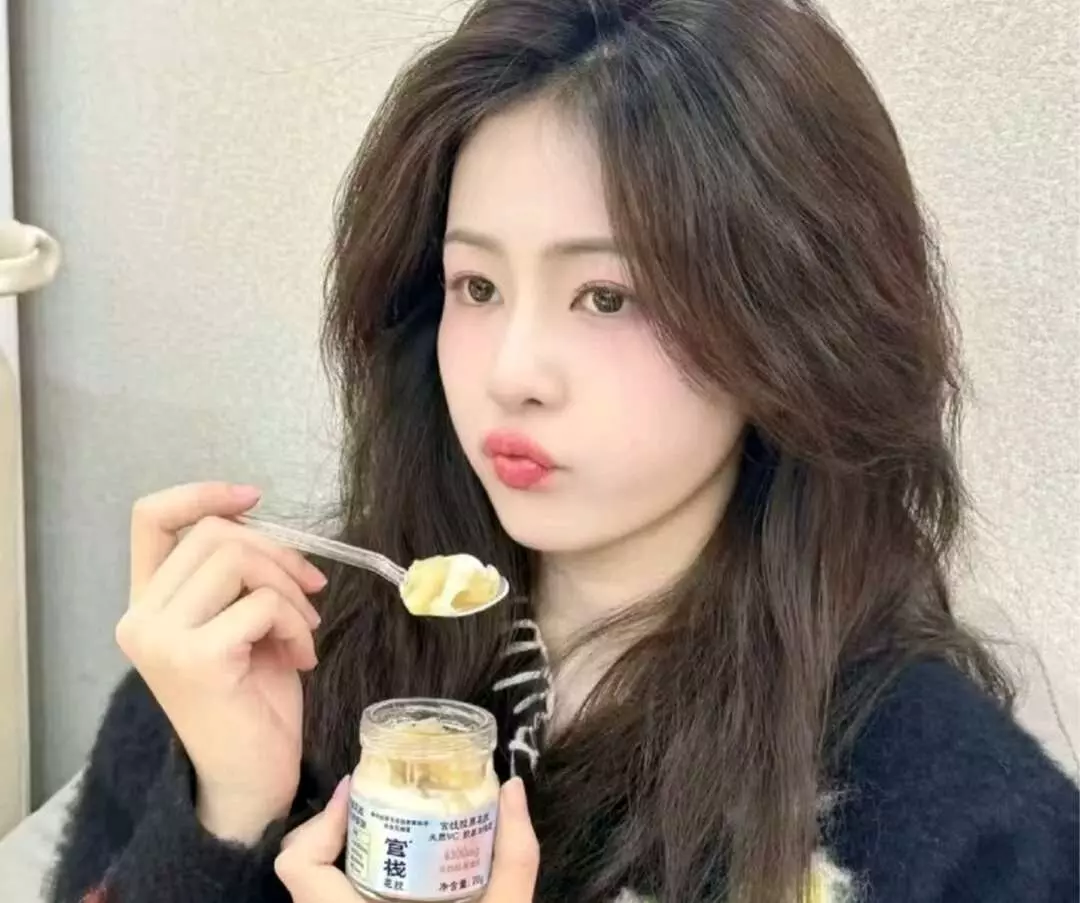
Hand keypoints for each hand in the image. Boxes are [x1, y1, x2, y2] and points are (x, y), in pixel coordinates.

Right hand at [115, 481, 326, 843]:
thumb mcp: (242, 621)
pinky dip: (297, 624)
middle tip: (310, 591)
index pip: (150, 518)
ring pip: (239, 560)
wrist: (250, 776)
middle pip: (214, 533)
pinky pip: (263, 604)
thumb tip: (268, 525)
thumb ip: (239, 575)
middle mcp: (140, 617)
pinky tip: (302, 657)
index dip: (201, 494)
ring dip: (291, 590)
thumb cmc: (252, 698)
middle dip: (278, 553)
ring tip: (305, 630)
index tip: (254, 496)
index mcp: (148, 602)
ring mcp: (161, 638)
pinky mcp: (196, 658)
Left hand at [274, 777, 539, 901]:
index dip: (321, 821)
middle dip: (338, 828)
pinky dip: (356, 880)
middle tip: (384, 798)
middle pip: (305, 870)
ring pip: (318, 890)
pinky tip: (398, 869)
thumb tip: (514, 789)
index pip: (300, 867)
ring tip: (391, 826)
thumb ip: (514, 857)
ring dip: (346, 855)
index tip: (360, 787)